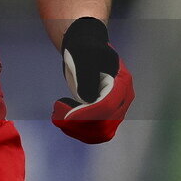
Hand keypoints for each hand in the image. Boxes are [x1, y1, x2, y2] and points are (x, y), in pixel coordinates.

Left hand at [51, 17, 133, 143]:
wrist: (87, 49)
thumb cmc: (85, 48)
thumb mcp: (84, 54)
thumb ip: (86, 74)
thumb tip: (87, 98)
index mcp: (122, 82)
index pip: (107, 107)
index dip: (86, 115)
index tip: (64, 114)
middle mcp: (124, 99)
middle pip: (105, 124)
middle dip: (79, 124)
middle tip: (56, 114)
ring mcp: (117, 109)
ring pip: (101, 133)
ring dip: (78, 130)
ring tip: (57, 117)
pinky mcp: (107, 115)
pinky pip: (96, 132)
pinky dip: (79, 131)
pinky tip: (64, 120)